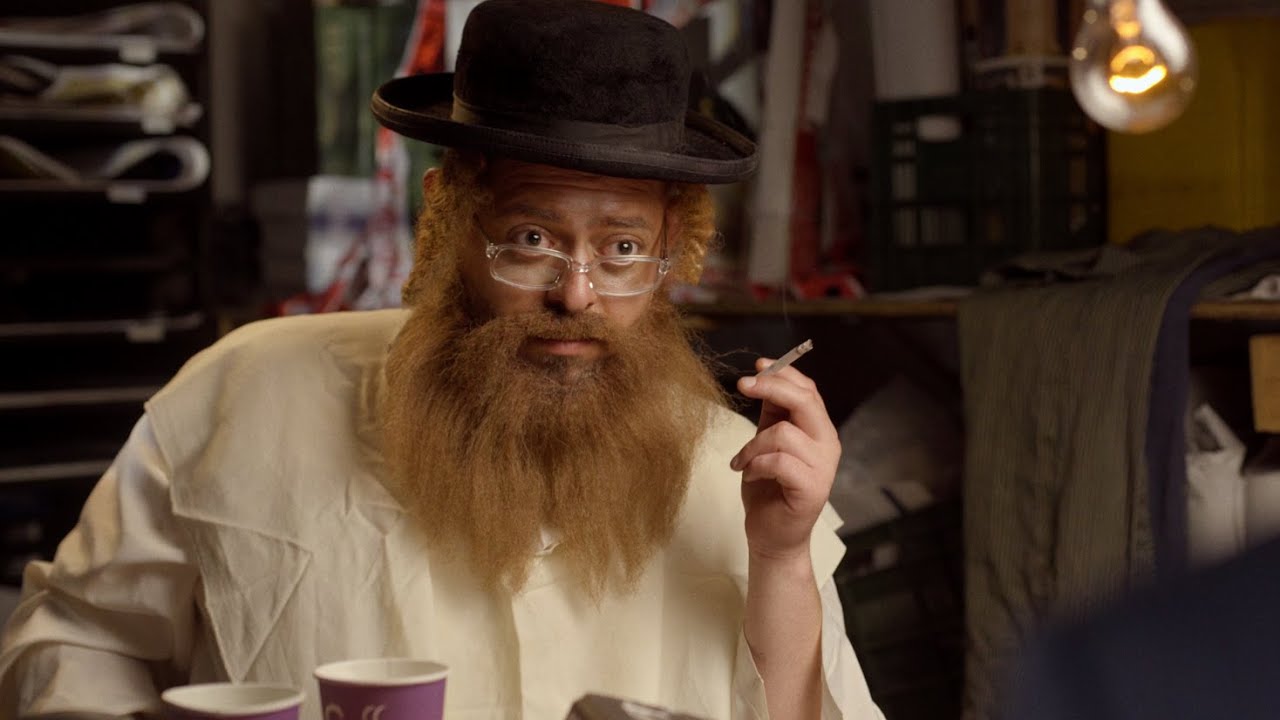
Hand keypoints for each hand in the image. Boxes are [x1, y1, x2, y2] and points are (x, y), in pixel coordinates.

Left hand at [731, 357, 839, 560]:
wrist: (772, 537)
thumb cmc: (768, 490)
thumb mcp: (766, 443)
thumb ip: (771, 414)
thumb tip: (762, 376)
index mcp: (819, 431)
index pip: (809, 391)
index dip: (783, 374)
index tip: (756, 367)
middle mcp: (828, 445)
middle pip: (805, 401)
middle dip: (772, 387)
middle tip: (743, 385)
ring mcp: (823, 467)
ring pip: (784, 433)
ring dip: (752, 445)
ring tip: (741, 461)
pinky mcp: (812, 489)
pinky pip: (779, 461)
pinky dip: (756, 464)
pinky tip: (748, 473)